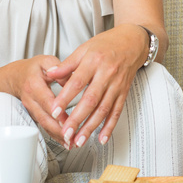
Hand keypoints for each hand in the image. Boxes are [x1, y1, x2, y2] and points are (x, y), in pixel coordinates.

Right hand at [15, 55, 68, 142]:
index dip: (57, 112)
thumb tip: (72, 79)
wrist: (14, 77)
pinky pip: (44, 126)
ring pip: (44, 124)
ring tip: (71, 143)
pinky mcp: (33, 115)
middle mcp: (30, 99)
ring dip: (57, 135)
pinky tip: (64, 141)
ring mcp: (31, 109)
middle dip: (58, 129)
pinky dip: (54, 135)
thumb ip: (59, 68)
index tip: (69, 121)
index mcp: (34, 85)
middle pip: (45, 117)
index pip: (47, 101)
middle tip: (72, 137)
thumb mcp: (46, 61)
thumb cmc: (32, 69)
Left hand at [43, 24, 146, 148]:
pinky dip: (110, 126)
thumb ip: (67, 64)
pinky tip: (102, 138)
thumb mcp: (85, 48)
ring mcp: (117, 84)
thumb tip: (50, 74)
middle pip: (91, 100)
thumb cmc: (107, 44)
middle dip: (77, 119)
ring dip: (91, 127)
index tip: (54, 111)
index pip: (77, 82)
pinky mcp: (124, 92)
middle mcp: (107, 74)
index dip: (65, 98)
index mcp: (94, 61)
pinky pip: (117, 111)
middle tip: (66, 133)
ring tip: (79, 140)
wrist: (132, 41)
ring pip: (103, 109)